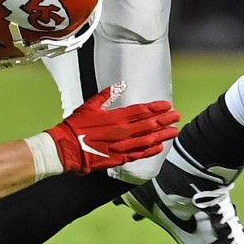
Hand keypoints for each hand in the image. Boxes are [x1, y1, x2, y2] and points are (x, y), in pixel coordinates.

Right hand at [43, 86, 179, 173]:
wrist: (67, 148)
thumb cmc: (76, 126)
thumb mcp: (89, 105)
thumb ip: (106, 95)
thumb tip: (120, 84)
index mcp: (116, 117)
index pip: (142, 111)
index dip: (156, 107)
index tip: (167, 105)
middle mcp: (123, 132)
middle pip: (150, 125)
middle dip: (165, 120)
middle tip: (177, 116)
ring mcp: (122, 146)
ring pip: (148, 140)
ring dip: (163, 135)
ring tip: (174, 131)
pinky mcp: (119, 159)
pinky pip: (140, 154)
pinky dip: (151, 150)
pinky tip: (159, 146)